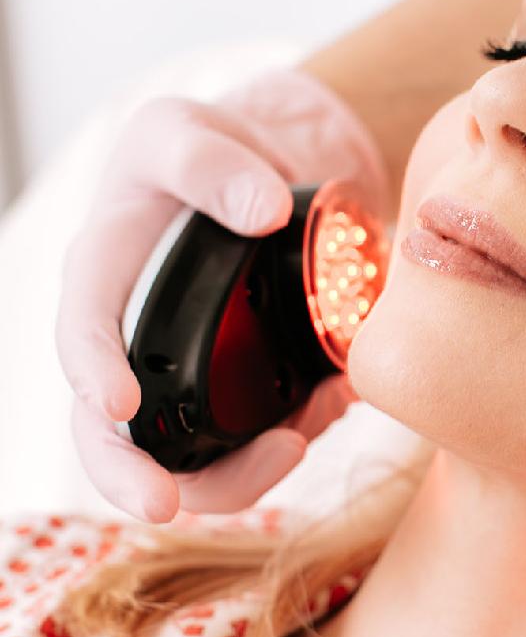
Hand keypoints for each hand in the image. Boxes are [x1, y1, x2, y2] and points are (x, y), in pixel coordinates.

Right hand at [56, 67, 390, 523]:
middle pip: (111, 434)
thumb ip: (213, 163)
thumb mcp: (193, 129)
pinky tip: (334, 398)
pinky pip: (264, 433)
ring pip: (194, 456)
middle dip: (132, 478)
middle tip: (165, 508)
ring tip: (297, 440)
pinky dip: (301, 430)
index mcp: (104, 275)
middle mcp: (136, 340)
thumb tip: (261, 212)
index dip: (92, 373)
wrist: (273, 170)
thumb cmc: (210, 148)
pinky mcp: (247, 389)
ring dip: (240, 469)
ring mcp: (190, 375)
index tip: (119, 406)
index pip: (81, 332)